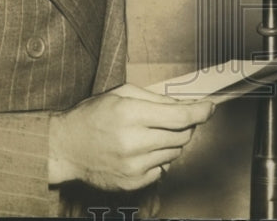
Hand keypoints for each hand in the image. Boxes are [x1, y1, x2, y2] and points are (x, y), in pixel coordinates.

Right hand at [48, 84, 213, 190]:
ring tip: (150, 134)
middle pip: (182, 135)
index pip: (181, 116)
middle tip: (174, 119)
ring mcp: (133, 166)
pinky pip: (162, 169)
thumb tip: (188, 105)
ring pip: (175, 153)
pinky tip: (142, 150)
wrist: (66, 147)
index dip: (201, 112)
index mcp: (131, 114)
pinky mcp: (132, 182)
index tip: (210, 108)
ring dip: (171, 142)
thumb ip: (157, 99)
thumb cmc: (93, 116)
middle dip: (185, 125)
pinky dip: (159, 159)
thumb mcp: (123, 94)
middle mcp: (133, 142)